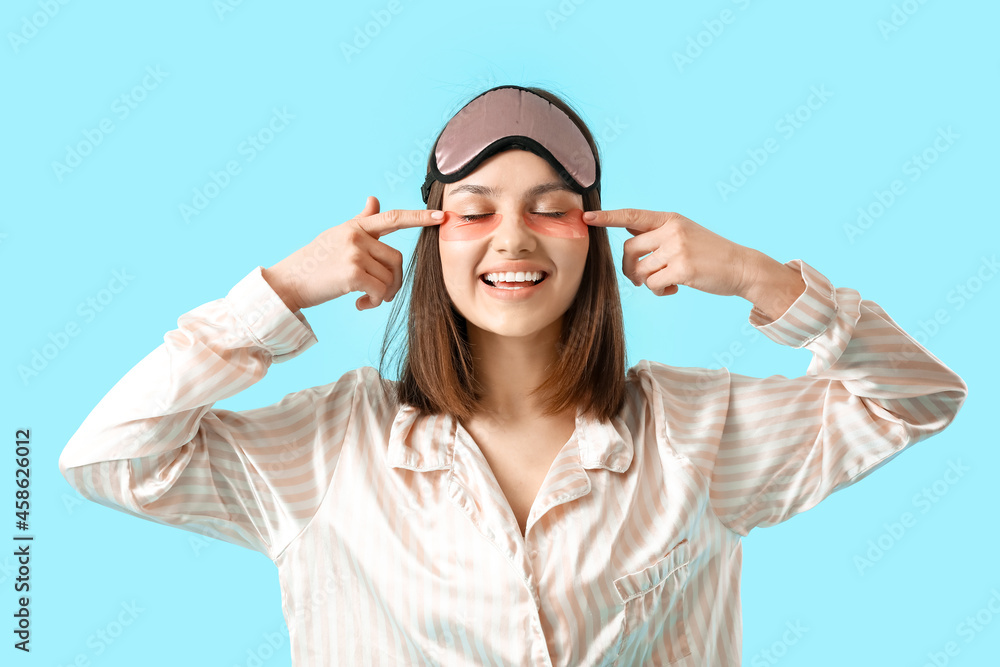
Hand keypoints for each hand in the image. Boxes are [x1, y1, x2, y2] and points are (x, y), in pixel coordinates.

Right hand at [264, 196, 442, 311]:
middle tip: (382, 295)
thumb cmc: (314, 263)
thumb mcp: (337, 237)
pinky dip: (374, 303)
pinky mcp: (351, 273)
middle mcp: (355, 236)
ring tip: (366, 300)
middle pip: (396, 259)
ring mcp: (353, 253)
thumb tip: (374, 200)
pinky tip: (359, 305)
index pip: (392, 218)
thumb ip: (360, 222)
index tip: (442, 217)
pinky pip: (379, 291)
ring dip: (383, 295)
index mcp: (355, 227)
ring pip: (389, 278)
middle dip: (394, 282)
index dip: (418, 218)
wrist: (287, 283)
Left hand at [583, 209, 760, 298]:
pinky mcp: (683, 269)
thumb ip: (656, 232)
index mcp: (670, 218)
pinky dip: (660, 292)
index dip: (607, 218)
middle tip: (639, 279)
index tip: (586, 218)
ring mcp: (678, 248)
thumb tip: (628, 229)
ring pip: (639, 270)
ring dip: (646, 283)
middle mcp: (672, 230)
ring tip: (662, 284)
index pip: (632, 216)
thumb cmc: (710, 253)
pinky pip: (654, 285)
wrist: (741, 267)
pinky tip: (674, 289)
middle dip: (628, 269)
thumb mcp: (684, 233)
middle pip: (628, 250)